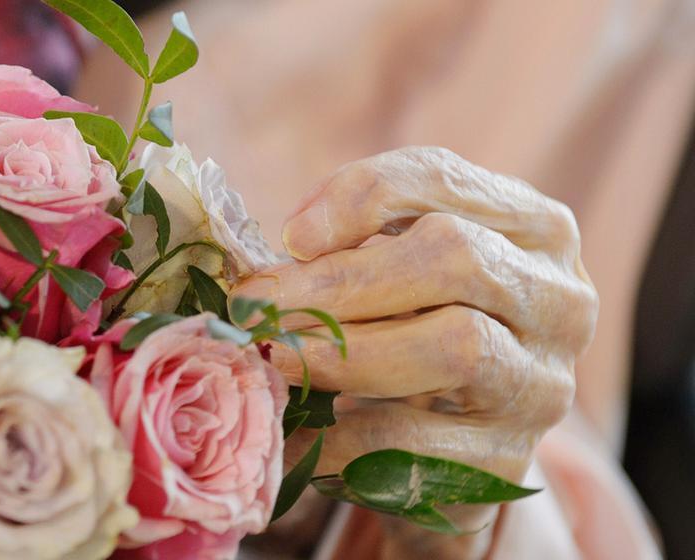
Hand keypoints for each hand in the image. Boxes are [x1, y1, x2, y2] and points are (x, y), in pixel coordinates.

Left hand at [232, 147, 594, 557]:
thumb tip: (279, 254)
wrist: (451, 453)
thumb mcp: (392, 274)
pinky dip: (340, 439)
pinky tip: (289, 434)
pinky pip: (422, 445)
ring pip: (456, 347)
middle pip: (456, 257)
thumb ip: (350, 247)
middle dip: (344, 281)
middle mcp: (559, 299)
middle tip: (260, 305)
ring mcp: (543, 384)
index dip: (363, 195)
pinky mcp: (510, 463)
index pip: (447, 179)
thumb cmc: (411, 333)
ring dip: (347, 353)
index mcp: (532, 228)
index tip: (291, 235)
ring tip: (274, 359)